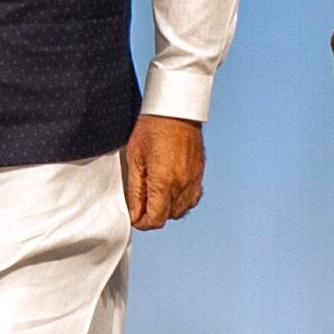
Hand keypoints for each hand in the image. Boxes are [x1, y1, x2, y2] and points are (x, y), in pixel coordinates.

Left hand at [124, 113, 205, 228]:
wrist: (176, 110)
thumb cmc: (152, 128)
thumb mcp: (135, 158)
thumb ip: (135, 190)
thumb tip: (134, 212)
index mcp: (164, 182)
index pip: (156, 219)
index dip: (142, 223)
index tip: (134, 217)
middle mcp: (182, 185)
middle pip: (168, 216)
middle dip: (153, 216)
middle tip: (140, 204)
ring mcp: (193, 180)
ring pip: (181, 210)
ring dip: (167, 209)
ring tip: (153, 196)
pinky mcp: (199, 174)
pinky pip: (192, 198)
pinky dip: (181, 201)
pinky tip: (170, 191)